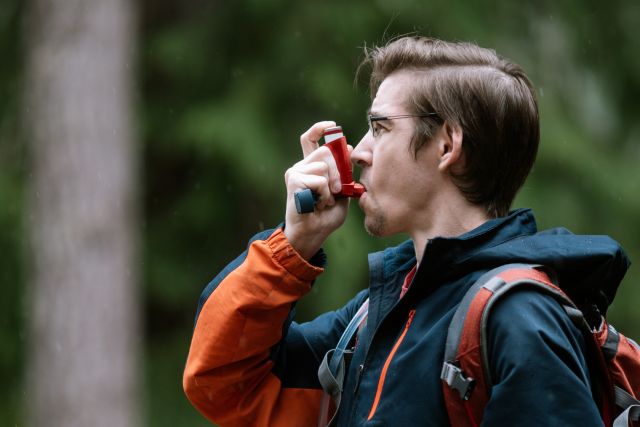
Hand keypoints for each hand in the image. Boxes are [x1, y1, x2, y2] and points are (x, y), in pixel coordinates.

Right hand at [284, 121, 349, 259]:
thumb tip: (349, 147)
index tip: (332, 127)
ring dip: (332, 187)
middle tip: (338, 190)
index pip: (311, 139)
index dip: (320, 129)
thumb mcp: (343, 190)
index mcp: (312, 165)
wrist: (313, 233)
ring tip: (324, 201)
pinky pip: (320, 179)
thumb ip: (345, 171)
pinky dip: (324, 194)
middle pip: (327, 151)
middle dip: (340, 171)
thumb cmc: (326, 215)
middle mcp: (302, 165)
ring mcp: (296, 171)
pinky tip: (318, 204)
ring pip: (325, 166)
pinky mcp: (294, 180)